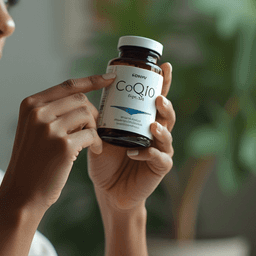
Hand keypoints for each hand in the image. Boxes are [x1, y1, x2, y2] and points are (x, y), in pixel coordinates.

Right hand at [1, 74, 114, 209]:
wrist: (21, 193)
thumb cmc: (32, 162)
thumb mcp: (33, 130)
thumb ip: (50, 112)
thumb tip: (84, 99)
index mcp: (30, 105)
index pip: (66, 85)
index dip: (91, 80)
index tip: (109, 78)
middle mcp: (37, 113)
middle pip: (79, 99)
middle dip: (93, 112)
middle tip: (95, 129)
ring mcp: (49, 128)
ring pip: (87, 114)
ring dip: (95, 128)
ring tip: (93, 142)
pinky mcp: (63, 145)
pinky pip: (91, 134)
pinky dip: (98, 142)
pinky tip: (96, 151)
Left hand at [88, 63, 175, 210]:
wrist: (107, 189)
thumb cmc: (106, 160)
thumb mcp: (101, 133)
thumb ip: (101, 116)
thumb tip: (89, 93)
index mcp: (144, 120)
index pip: (155, 97)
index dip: (163, 82)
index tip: (165, 66)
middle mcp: (156, 133)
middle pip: (166, 113)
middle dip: (165, 103)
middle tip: (158, 97)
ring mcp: (160, 150)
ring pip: (167, 135)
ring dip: (161, 128)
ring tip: (152, 124)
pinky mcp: (159, 168)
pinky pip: (159, 158)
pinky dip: (149, 154)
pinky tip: (136, 153)